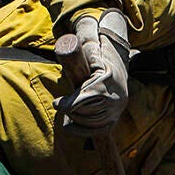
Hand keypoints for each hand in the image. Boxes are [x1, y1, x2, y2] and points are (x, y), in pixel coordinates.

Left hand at [60, 10, 130, 135]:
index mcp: (109, 79)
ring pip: (92, 122)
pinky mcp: (114, 118)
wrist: (118, 66)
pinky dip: (81, 131)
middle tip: (59, 105)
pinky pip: (98, 130)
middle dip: (71, 111)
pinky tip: (69, 126)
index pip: (88, 98)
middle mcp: (117, 97)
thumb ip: (81, 44)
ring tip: (66, 111)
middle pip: (88, 113)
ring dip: (75, 119)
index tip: (56, 104)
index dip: (70, 104)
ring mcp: (117, 109)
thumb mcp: (91, 46)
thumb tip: (66, 43)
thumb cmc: (99, 55)